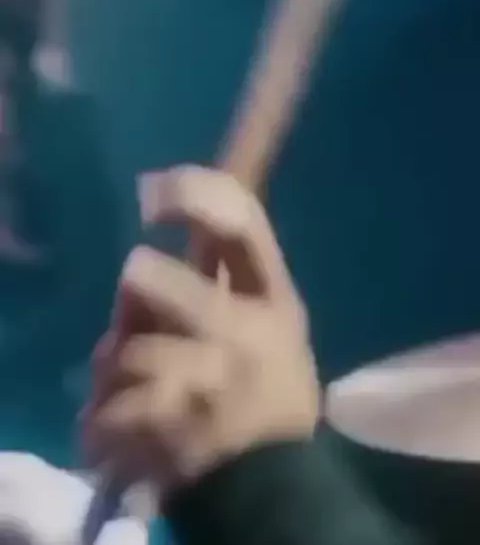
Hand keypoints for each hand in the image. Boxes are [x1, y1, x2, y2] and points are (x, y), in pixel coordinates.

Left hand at [82, 166, 319, 494]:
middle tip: (138, 297)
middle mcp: (246, 334)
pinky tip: (133, 432)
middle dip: (135, 289)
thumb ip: (226, 281)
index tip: (151, 193)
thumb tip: (153, 242)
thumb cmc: (268, 397)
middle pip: (151, 280)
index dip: (192, 192)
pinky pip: (107, 406)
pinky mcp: (174, 430)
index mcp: (276, 301)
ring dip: (114, 370)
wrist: (274, 488)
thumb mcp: (271, 328)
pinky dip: (106, 419)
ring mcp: (211, 382)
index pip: (241, 221)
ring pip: (120, 350)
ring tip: (138, 390)